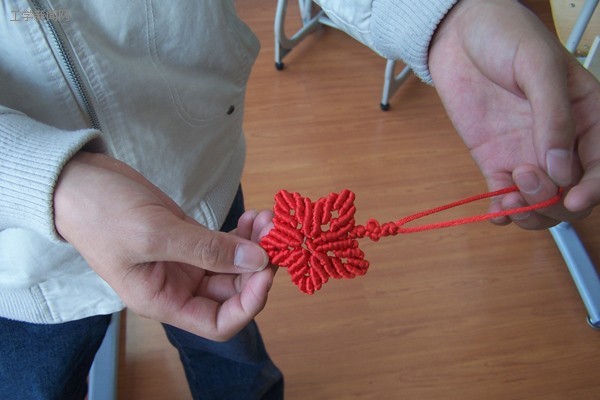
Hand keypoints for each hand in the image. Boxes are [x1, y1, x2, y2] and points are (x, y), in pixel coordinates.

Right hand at [54, 152, 274, 340]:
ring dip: (256, 248)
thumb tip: (257, 261)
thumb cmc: (102, 213)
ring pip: (234, 266)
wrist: (78, 182)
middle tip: (276, 237)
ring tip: (268, 221)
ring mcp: (186, 262)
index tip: (266, 272)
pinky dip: (244, 234)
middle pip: (233, 294)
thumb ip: (207, 250)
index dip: (249, 304)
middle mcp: (178, 286)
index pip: (218, 323)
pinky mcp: (190, 238)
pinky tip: (254, 218)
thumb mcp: (154, 233)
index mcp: (164, 300)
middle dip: (258, 268)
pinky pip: (226, 244)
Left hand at [429, 0, 599, 228]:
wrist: (458, 35)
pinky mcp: (495, 160)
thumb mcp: (538, 66)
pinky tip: (496, 209)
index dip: (593, 189)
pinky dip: (502, 212)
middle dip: (555, 202)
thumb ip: (554, 116)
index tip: (574, 198)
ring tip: (509, 196)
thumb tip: (562, 168)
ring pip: (541, 202)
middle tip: (526, 179)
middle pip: (572, 193)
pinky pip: (504, 196)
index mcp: (588, 116)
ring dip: (530, 211)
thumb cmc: (504, 37)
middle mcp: (560, 141)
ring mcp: (526, 153)